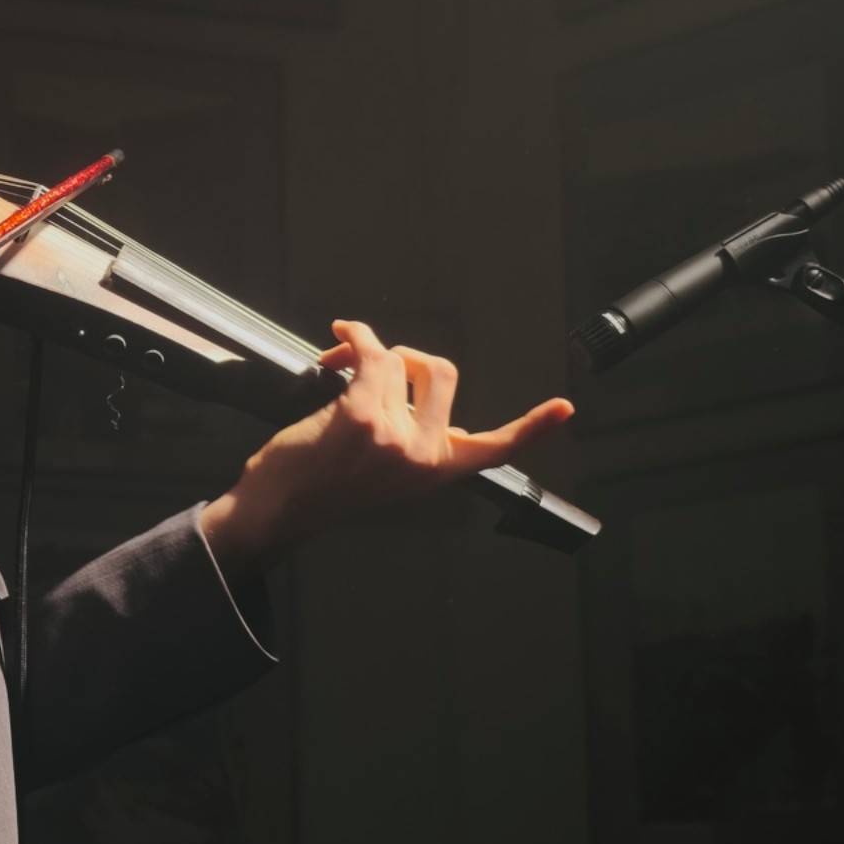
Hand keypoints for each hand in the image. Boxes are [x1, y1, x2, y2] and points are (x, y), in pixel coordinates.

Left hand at [200, 319, 573, 572]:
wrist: (278, 507)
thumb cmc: (321, 486)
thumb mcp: (387, 476)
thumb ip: (418, 446)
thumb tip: (435, 410)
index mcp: (435, 472)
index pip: (495, 450)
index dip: (534, 428)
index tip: (565, 409)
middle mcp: (423, 456)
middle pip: (441, 371)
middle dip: (406, 355)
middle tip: (374, 365)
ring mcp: (396, 435)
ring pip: (398, 358)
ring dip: (367, 348)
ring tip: (339, 360)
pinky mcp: (363, 415)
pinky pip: (371, 353)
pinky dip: (355, 335)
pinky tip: (342, 336)